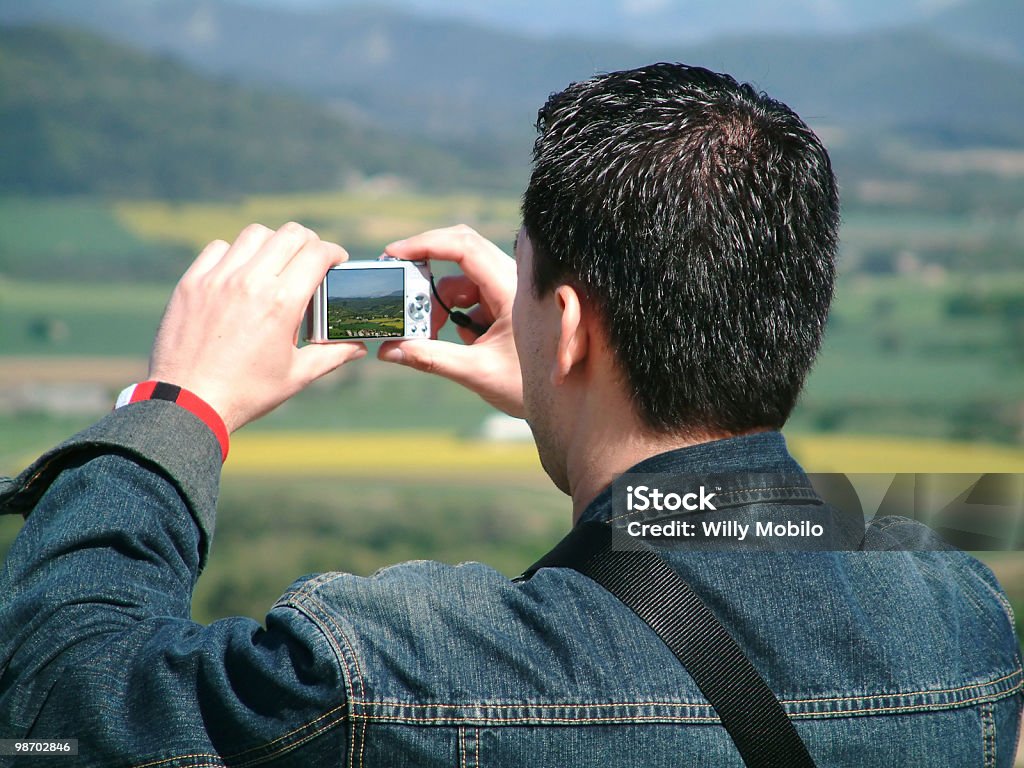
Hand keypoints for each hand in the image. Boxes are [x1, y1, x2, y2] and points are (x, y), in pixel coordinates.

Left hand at [149, 222, 366, 432]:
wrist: (188, 404)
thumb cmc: (246, 393)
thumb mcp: (297, 376)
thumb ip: (333, 354)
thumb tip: (359, 346)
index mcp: (282, 303)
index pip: (317, 253)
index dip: (334, 253)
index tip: (335, 262)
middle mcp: (251, 282)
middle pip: (290, 234)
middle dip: (308, 242)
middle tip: (310, 260)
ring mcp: (218, 279)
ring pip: (255, 234)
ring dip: (273, 244)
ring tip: (275, 265)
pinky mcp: (192, 283)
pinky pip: (219, 248)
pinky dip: (235, 254)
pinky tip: (240, 274)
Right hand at [377, 225, 523, 417]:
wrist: (562, 398)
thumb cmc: (527, 384)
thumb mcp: (477, 372)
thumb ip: (431, 359)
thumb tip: (389, 350)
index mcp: (510, 289)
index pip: (465, 248)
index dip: (427, 244)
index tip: (395, 254)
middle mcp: (510, 280)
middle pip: (461, 250)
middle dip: (425, 264)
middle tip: (396, 275)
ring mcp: (506, 289)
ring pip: (459, 278)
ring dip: (437, 300)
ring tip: (428, 333)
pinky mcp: (501, 301)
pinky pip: (467, 294)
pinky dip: (450, 311)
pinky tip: (454, 339)